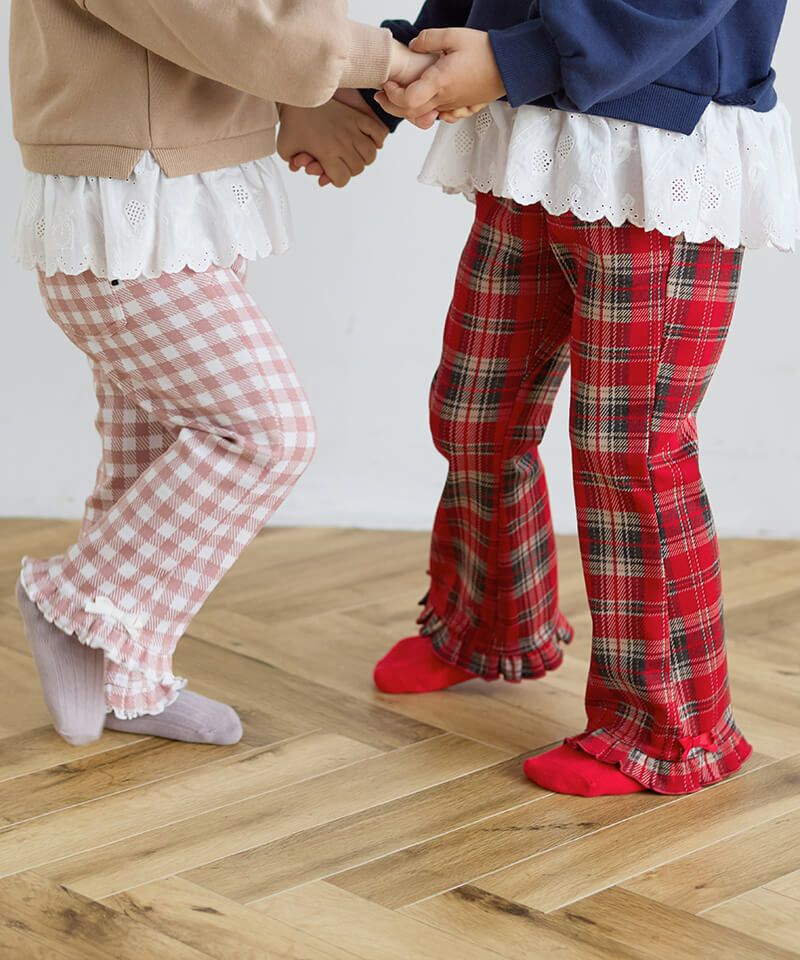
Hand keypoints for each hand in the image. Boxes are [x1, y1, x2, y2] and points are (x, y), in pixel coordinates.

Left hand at [277, 99, 387, 187]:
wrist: (300, 95)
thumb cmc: (293, 119)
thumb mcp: (284, 147)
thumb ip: (293, 163)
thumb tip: (299, 169)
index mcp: (327, 153)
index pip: (342, 179)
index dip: (336, 180)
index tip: (331, 175)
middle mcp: (343, 143)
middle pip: (357, 169)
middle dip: (349, 170)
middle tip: (341, 164)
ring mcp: (352, 130)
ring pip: (370, 155)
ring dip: (363, 158)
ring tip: (355, 155)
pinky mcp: (357, 118)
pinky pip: (377, 132)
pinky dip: (377, 139)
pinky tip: (370, 142)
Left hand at [376, 29, 505, 123]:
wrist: (512, 65)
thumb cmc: (486, 51)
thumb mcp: (454, 35)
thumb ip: (429, 39)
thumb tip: (414, 45)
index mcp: (440, 83)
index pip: (407, 100)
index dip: (393, 96)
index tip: (388, 84)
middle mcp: (445, 100)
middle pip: (411, 114)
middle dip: (393, 106)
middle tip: (383, 94)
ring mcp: (455, 106)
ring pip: (426, 117)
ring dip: (411, 109)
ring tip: (403, 96)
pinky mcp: (464, 108)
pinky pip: (443, 117)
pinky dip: (431, 113)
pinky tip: (430, 103)